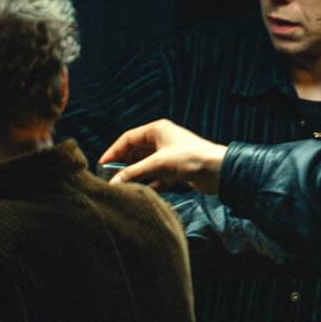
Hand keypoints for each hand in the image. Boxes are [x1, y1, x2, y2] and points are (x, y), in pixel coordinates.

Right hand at [101, 120, 227, 193]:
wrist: (219, 170)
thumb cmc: (190, 158)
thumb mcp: (158, 164)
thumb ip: (134, 173)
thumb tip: (113, 182)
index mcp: (157, 130)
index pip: (128, 138)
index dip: (113, 151)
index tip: (102, 165)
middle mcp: (162, 140)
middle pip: (135, 152)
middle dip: (123, 165)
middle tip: (111, 178)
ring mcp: (168, 155)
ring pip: (145, 165)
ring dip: (135, 175)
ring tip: (123, 187)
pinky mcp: (175, 169)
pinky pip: (156, 175)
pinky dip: (149, 182)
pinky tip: (142, 191)